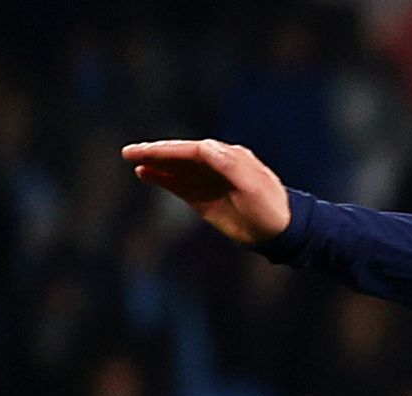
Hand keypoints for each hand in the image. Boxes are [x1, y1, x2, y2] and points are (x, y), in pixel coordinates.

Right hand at [122, 139, 293, 245]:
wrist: (282, 232)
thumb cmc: (270, 209)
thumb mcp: (253, 187)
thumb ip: (231, 166)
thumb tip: (206, 146)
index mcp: (230, 157)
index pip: (194, 150)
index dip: (170, 150)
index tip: (149, 151)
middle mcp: (217, 165)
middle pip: (181, 155)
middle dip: (156, 153)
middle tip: (129, 152)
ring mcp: (209, 181)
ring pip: (177, 169)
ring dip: (156, 164)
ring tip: (133, 160)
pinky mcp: (204, 197)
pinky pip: (179, 184)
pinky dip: (162, 178)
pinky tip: (145, 174)